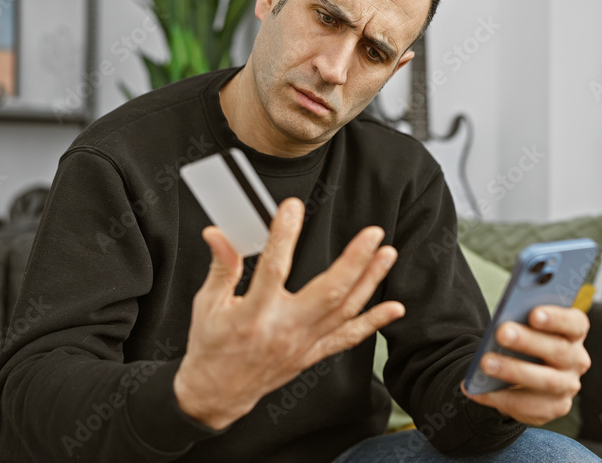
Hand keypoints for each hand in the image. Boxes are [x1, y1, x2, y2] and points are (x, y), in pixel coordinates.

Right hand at [173, 197, 404, 429]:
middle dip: (355, 261)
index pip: (273, 267)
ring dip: (370, 281)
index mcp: (254, 314)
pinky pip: (348, 338)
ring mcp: (302, 343)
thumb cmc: (211, 347)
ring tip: (387, 254)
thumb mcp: (207, 304)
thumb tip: (217, 234)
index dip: (284, 235)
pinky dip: (374, 323)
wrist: (216, 393)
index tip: (292, 208)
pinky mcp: (311, 354)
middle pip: (328, 292)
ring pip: (345, 311)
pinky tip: (394, 308)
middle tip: (373, 234)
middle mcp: (284, 329)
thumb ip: (222, 267)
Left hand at [461, 306, 591, 425]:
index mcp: (574, 333)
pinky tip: (478, 390)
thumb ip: (520, 323)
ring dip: (514, 371)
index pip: (575, 323)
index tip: (533, 314)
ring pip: (546, 381)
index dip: (556, 318)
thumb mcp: (525, 328)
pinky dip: (500, 397)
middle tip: (501, 333)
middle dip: (528, 341)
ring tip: (486, 363)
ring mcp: (568, 386)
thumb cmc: (524, 342)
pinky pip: (529, 406)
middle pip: (558, 350)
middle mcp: (576, 360)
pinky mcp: (554, 408)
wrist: (525, 377)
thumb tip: (502, 325)